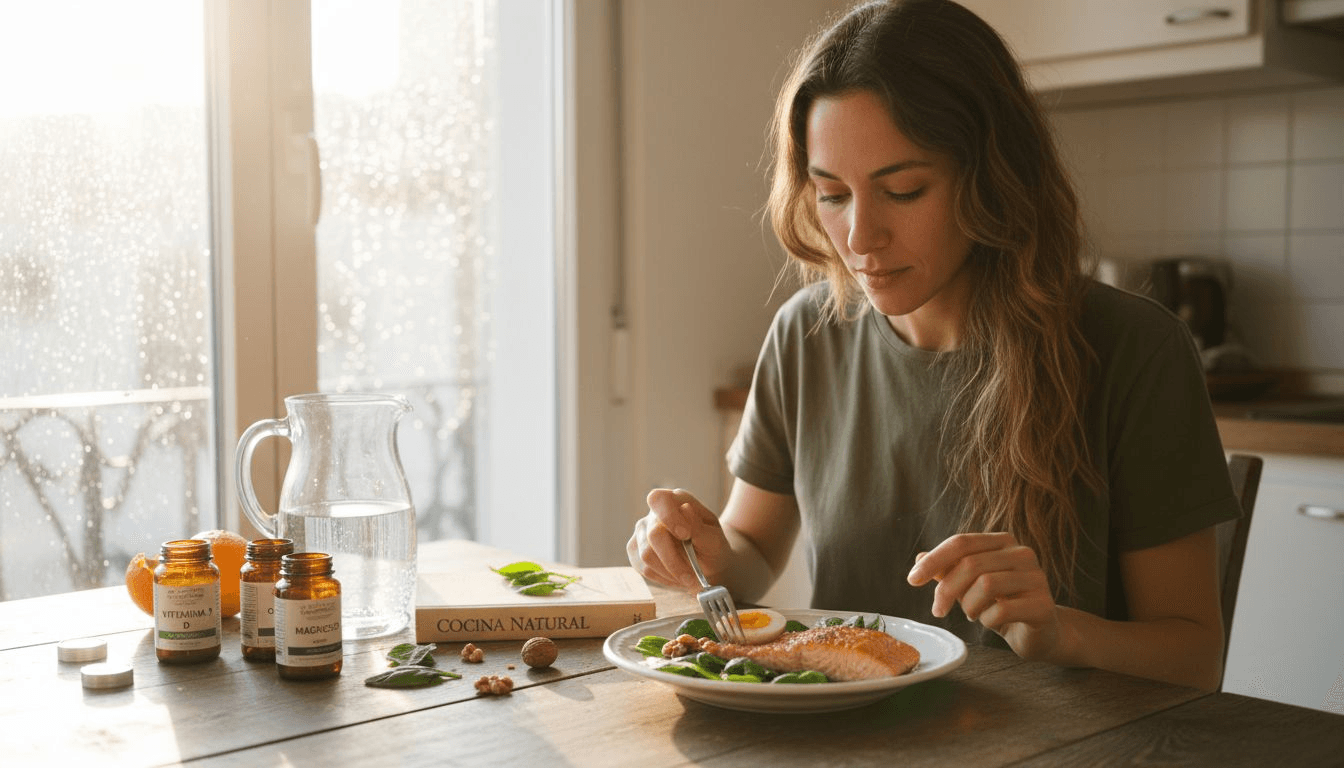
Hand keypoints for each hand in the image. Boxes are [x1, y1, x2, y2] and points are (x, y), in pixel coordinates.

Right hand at [626, 488, 731, 591]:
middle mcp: (654, 514)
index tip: (685, 535)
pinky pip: (644, 568)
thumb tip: (684, 508)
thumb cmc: (712, 548)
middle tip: (692, 577)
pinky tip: (676, 575)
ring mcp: (642, 532)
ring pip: (647, 555)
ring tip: (688, 577)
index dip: (668, 516)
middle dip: (674, 560)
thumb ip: (698, 526)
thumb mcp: (713, 538)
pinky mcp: (635, 551)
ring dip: (671, 572)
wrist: (708, 566)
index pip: (659, 499)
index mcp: (676, 501)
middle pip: (654, 534)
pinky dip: (664, 577)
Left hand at [906, 532, 1063, 661]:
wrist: (1040, 633)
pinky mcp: (1044, 605)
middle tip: (938, 610)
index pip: (961, 542)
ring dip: (969, 606)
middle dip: (946, 590)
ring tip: (972, 614)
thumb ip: (948, 570)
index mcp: (1002, 542)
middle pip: (970, 564)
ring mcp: (1036, 578)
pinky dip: (987, 620)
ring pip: (986, 585)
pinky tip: (990, 622)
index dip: (933, 560)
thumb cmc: (1001, 604)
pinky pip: (1002, 611)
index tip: (912, 580)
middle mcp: (1022, 553)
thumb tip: (919, 557)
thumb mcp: (969, 586)